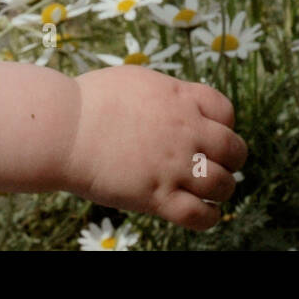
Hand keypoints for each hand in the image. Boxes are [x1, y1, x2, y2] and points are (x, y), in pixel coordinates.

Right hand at [62, 66, 246, 230]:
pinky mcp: (157, 196)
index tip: (211, 133)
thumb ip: (164, 93)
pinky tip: (205, 214)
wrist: (64, 129)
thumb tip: (173, 100)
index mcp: (182, 98)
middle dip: (232, 159)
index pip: (226, 111)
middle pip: (234, 149)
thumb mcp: (138, 81)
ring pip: (223, 184)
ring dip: (222, 189)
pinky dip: (209, 217)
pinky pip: (199, 215)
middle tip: (219, 165)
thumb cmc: (89, 101)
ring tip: (212, 192)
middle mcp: (186, 131)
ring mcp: (174, 165)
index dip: (225, 125)